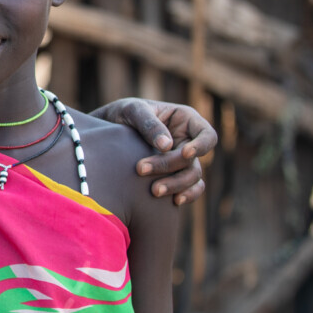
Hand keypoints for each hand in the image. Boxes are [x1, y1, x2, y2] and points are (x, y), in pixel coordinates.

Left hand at [91, 98, 215, 204]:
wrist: (106, 132)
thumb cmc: (122, 114)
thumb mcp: (132, 110)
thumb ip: (149, 124)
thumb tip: (167, 145)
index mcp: (185, 120)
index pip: (207, 134)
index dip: (201, 146)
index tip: (185, 153)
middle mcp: (188, 141)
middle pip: (193, 160)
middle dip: (170, 166)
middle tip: (141, 169)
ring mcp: (182, 160)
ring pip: (191, 177)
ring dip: (175, 184)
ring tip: (153, 190)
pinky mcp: (174, 176)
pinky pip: (190, 189)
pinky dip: (186, 196)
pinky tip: (173, 202)